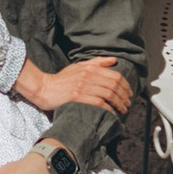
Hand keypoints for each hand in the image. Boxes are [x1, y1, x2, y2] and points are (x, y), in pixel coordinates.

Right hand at [17, 55, 133, 117]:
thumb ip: (96, 62)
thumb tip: (114, 60)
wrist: (44, 88)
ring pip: (108, 94)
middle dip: (124, 95)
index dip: (125, 85)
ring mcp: (82, 86)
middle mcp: (88, 75)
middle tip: (128, 103)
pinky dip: (108, 108)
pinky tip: (112, 113)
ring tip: (123, 109)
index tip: (129, 93)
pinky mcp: (77, 97)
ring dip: (119, 103)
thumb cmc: (61, 79)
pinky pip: (98, 103)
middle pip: (114, 85)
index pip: (115, 75)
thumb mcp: (78, 66)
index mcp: (90, 68)